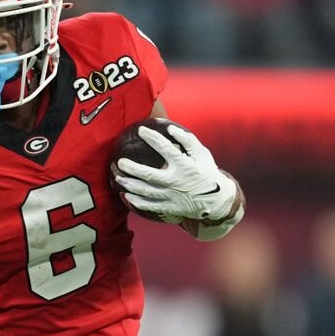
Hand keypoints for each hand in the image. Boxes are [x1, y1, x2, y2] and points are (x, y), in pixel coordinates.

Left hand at [113, 123, 238, 222]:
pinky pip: (150, 206)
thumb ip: (188, 140)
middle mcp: (176, 181)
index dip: (152, 137)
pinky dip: (137, 202)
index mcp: (185, 165)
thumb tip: (170, 128)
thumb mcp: (202, 154)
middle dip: (132, 168)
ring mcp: (172, 196)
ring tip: (118, 179)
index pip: (165, 148)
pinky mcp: (170, 208)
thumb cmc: (206, 172)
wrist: (216, 200)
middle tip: (120, 162)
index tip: (141, 130)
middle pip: (149, 174)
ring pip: (146, 191)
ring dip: (130, 185)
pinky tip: (127, 196)